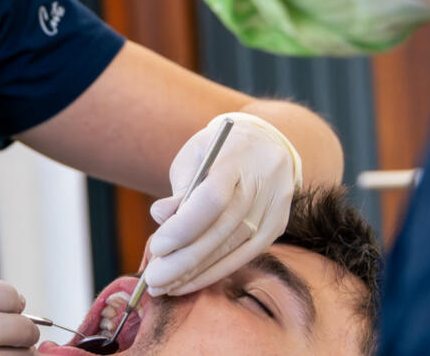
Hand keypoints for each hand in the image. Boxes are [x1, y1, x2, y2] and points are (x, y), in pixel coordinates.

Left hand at [143, 112, 301, 295]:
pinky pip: (244, 256)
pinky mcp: (276, 226)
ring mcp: (273, 208)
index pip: (212, 199)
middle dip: (184, 261)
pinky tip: (190, 282)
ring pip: (233, 249)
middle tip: (153, 279)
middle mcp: (261, 185)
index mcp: (236, 159)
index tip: (156, 247)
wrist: (264, 143)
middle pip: (222, 230)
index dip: (183, 228)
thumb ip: (180, 190)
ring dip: (196, 273)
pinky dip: (215, 272)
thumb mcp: (194, 157)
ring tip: (165, 287)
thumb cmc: (218, 151)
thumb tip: (160, 218)